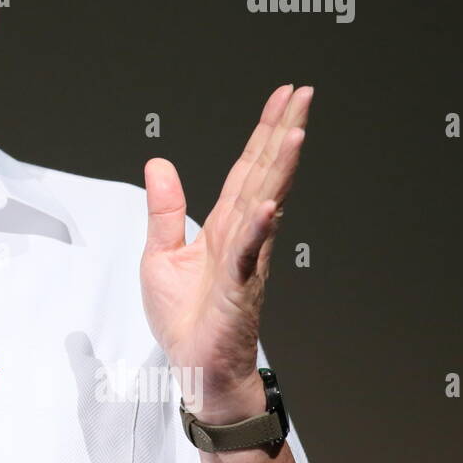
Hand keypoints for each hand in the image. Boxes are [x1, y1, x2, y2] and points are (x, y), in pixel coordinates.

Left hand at [140, 84, 311, 419]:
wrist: (192, 367)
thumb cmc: (184, 317)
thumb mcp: (160, 253)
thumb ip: (164, 210)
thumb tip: (159, 164)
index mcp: (225, 226)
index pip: (247, 169)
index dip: (264, 132)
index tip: (283, 97)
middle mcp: (242, 236)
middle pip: (265, 175)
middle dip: (283, 134)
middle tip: (304, 95)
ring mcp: (244, 261)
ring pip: (264, 206)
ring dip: (279, 170)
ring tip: (295, 134)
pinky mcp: (236, 289)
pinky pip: (248, 255)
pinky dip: (259, 230)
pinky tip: (270, 205)